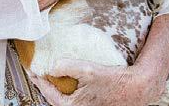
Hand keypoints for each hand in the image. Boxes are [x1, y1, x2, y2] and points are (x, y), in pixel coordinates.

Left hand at [30, 60, 160, 105]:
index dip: (39, 80)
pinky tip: (70, 79)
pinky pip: (74, 98)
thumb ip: (68, 67)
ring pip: (64, 99)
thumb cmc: (114, 82)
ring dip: (57, 87)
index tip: (33, 70)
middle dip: (46, 85)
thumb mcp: (89, 70)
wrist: (135, 88)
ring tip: (52, 75)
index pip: (48, 93)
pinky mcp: (91, 104)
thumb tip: (52, 66)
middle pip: (54, 98)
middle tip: (39, 73)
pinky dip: (68, 89)